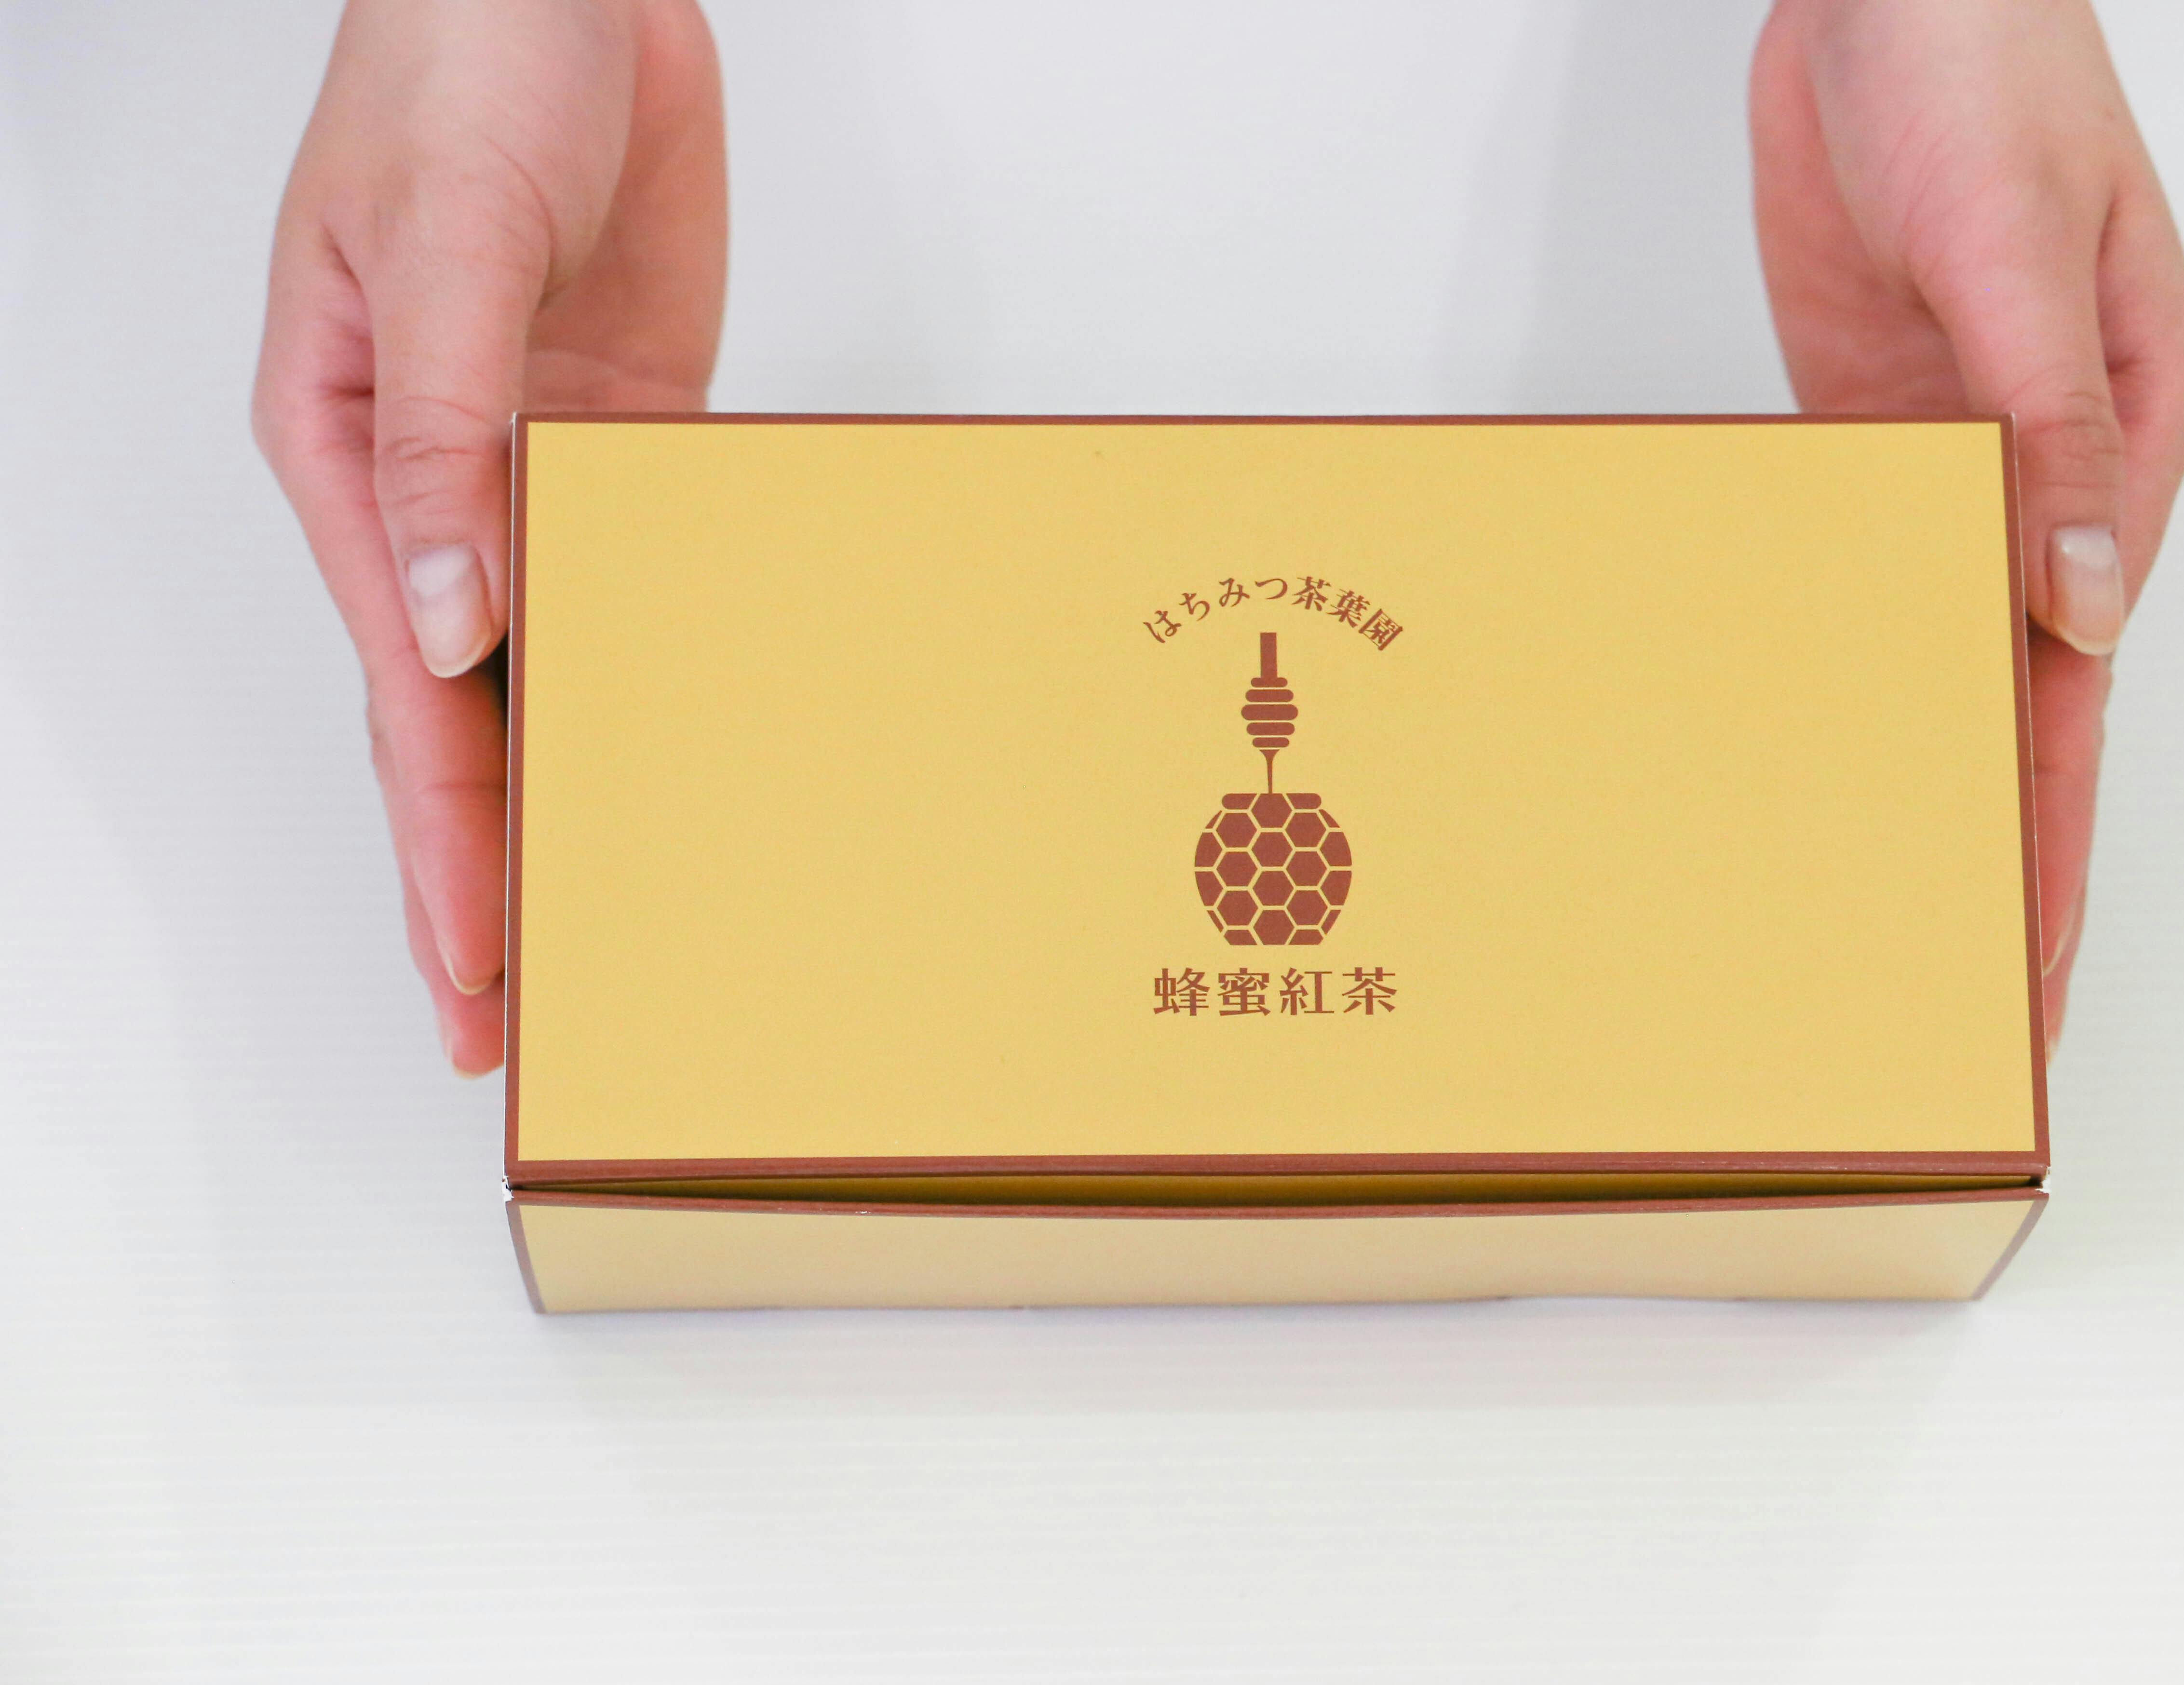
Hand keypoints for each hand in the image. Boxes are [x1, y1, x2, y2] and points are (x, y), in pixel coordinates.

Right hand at [253, 0, 724, 1073]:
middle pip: (480, 717)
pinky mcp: (632, 434)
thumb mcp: (440, 243)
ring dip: (598, 782)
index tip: (477, 976)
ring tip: (640, 912)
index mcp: (358, 464)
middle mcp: (449, 493)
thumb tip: (458, 613)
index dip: (446, 850)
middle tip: (549, 1012)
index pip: (412, 702)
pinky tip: (710, 737)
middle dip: (508, 867)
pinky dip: (679, 655)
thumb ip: (447, 432)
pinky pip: (655, 567)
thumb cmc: (456, 65)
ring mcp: (546, 472)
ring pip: (569, 662)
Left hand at [1751, 0, 2183, 1057]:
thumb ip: (2053, 435)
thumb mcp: (2030, 253)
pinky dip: (1832, 654)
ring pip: (1930, 653)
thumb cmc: (1987, 73)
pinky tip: (1797, 734)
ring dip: (1899, 767)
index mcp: (2129, 449)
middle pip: (2013, 704)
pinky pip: (1853, 567)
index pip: (2084, 692)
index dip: (2055, 843)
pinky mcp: (1864, 433)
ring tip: (1856, 903)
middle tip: (1943, 1004)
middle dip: (1986, 855)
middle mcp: (2044, 480)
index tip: (2034, 970)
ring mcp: (1949, 462)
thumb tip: (2082, 606)